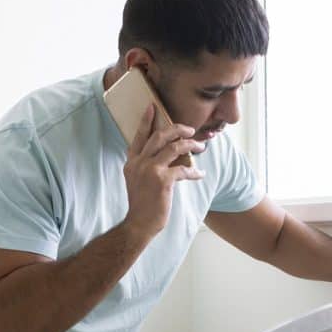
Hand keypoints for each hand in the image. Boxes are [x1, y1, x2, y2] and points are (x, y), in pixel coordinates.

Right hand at [121, 104, 205, 239]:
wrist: (138, 224)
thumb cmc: (141, 205)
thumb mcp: (136, 181)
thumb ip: (144, 166)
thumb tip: (164, 155)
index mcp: (132, 162)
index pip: (139, 136)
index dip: (146, 121)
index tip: (153, 107)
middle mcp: (139, 163)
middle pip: (160, 136)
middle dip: (177, 129)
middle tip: (190, 130)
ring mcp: (150, 170)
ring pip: (174, 148)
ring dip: (190, 145)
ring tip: (199, 147)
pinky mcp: (162, 181)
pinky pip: (183, 169)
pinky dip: (194, 171)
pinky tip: (200, 174)